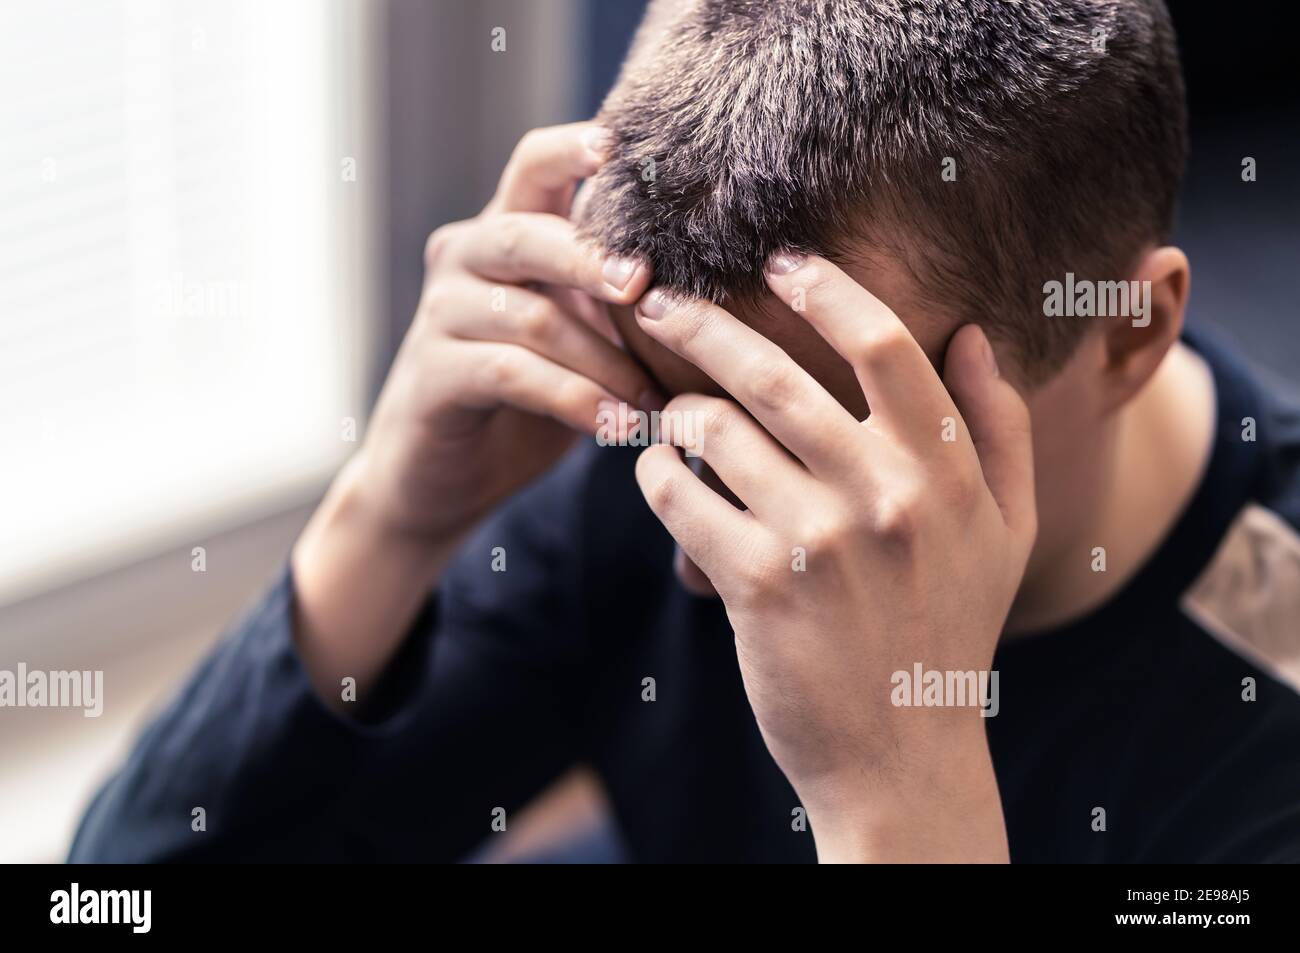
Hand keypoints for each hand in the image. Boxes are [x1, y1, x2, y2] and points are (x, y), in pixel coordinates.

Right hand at [357, 122, 658, 542]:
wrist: (440, 476)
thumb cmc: (527, 398)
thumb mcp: (579, 336)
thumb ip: (619, 298)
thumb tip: (720, 276)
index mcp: (503, 233)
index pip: (533, 166)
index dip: (575, 149)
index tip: (625, 149)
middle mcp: (464, 259)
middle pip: (528, 234)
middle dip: (595, 259)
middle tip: (647, 285)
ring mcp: (441, 316)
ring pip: (532, 317)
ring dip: (606, 361)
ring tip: (654, 399)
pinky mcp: (433, 376)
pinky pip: (512, 374)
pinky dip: (576, 399)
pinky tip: (617, 427)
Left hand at [631, 252, 1036, 861]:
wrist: (901, 755)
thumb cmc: (949, 632)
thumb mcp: (1009, 532)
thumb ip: (999, 429)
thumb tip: (973, 334)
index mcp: (944, 471)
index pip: (883, 343)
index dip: (824, 287)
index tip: (779, 262)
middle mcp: (883, 495)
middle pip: (775, 373)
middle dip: (703, 324)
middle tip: (659, 301)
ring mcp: (818, 541)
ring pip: (715, 429)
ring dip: (676, 410)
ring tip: (665, 411)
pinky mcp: (756, 586)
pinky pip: (680, 497)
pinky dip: (656, 474)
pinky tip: (659, 473)